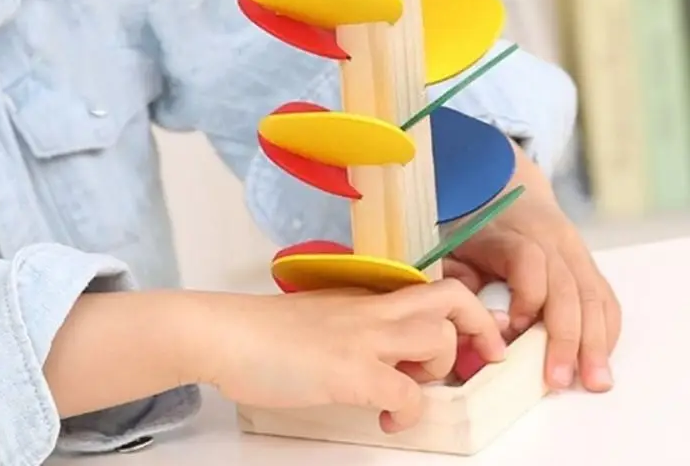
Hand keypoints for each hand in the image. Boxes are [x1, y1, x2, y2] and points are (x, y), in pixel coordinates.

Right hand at [198, 278, 505, 431]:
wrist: (225, 332)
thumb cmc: (262, 331)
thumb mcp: (320, 317)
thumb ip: (354, 326)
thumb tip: (379, 354)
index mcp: (365, 295)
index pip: (430, 286)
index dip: (463, 310)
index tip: (471, 338)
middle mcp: (371, 309)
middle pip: (451, 297)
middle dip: (481, 329)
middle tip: (479, 362)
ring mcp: (362, 338)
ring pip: (438, 339)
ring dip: (440, 370)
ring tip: (415, 387)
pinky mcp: (350, 372)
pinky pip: (408, 394)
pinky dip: (409, 414)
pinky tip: (388, 419)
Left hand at [443, 185, 620, 392]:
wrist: (503, 190)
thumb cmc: (473, 226)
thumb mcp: (454, 245)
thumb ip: (462, 280)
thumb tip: (491, 322)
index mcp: (512, 232)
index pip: (529, 261)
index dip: (527, 297)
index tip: (514, 328)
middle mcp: (550, 239)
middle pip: (568, 288)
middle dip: (565, 339)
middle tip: (557, 380)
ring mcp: (575, 251)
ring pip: (593, 297)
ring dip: (596, 343)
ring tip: (593, 382)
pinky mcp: (588, 264)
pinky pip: (605, 298)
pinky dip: (607, 331)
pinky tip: (600, 358)